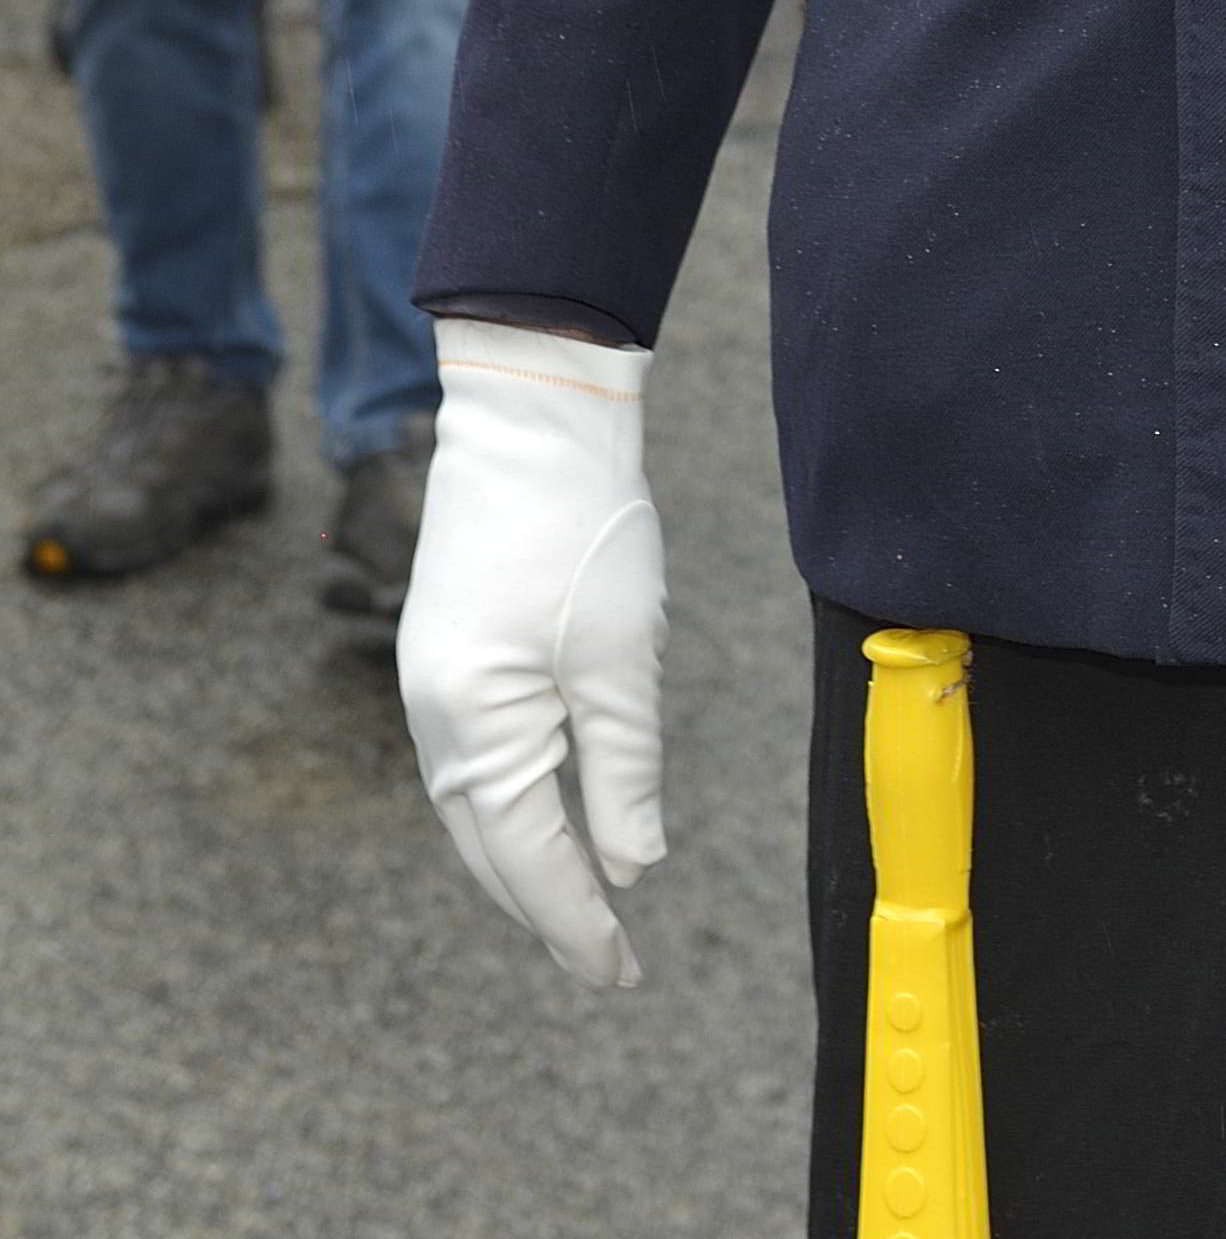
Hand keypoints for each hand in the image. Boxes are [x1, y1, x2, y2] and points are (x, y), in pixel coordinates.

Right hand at [398, 322, 665, 988]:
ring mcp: (433, 684)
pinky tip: (549, 813)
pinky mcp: (446, 652)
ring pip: (478, 807)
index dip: (578, 921)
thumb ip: (624, 770)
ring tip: (582, 906)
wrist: (528, 416)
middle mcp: (437, 719)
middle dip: (548, 908)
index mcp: (476, 729)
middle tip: (607, 962)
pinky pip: (477, 758)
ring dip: (527, 860)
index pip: (531, 859)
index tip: (621, 972)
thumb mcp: (622, 656)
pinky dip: (513, 803)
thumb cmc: (581, 527)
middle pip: (490, 848)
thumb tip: (631, 868)